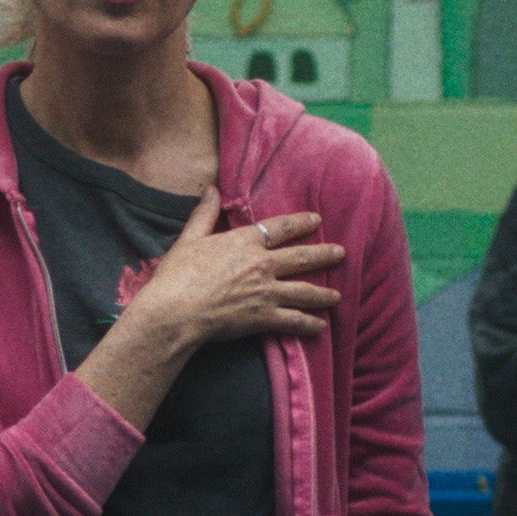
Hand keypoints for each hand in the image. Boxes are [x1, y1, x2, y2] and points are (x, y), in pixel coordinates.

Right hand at [123, 189, 342, 350]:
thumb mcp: (189, 238)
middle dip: (324, 255)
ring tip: (337, 296)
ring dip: (323, 293)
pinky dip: (309, 324)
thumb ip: (204, 214)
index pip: (280, 228)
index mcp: (244, 242)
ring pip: (304, 291)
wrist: (175, 310)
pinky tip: (321, 326)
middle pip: (301, 257)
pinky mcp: (263, 317)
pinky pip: (294, 320)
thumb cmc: (176, 275)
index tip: (317, 220)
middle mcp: (262, 264)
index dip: (301, 223)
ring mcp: (266, 291)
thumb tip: (212, 189)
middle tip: (341, 253)